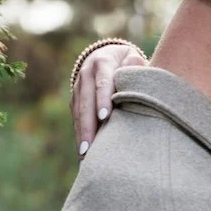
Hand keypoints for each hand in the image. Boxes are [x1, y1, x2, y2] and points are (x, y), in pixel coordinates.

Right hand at [72, 43, 146, 157]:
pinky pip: (76, 118)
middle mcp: (86, 75)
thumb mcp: (133, 58)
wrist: (104, 56)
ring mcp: (78, 88)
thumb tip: (135, 65)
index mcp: (102, 63)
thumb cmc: (127, 62)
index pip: (103, 82)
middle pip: (85, 102)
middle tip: (90, 146)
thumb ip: (135, 64)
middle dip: (87, 125)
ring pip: (78, 112)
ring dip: (81, 133)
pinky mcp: (75, 99)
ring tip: (85, 155)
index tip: (105, 116)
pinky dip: (79, 135)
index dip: (103, 98)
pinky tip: (83, 153)